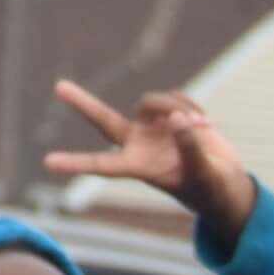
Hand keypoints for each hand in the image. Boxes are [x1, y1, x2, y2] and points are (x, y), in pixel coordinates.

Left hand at [47, 78, 256, 239]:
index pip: (102, 165)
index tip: (48, 162)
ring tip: (203, 125)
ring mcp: (152, 126)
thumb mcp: (203, 173)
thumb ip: (190, 148)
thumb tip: (177, 119)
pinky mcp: (168, 112)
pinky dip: (191, 104)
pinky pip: (174, 96)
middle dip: (83, 103)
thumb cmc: (210, 187)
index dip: (76, 163)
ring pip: (152, 100)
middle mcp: (139, 143)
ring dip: (177, 106)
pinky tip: (206, 122)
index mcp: (139, 166)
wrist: (224, 180)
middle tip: (59, 87)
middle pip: (104, 120)